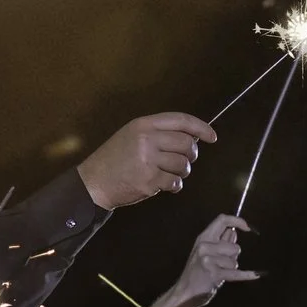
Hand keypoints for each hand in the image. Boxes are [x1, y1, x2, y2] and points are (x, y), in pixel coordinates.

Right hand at [77, 113, 217, 208]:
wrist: (94, 181)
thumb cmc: (116, 158)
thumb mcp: (133, 136)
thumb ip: (159, 134)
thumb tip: (192, 137)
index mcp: (143, 124)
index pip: (180, 120)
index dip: (200, 127)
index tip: (212, 137)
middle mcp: (147, 139)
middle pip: (187, 144)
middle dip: (190, 155)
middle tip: (182, 162)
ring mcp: (148, 160)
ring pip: (183, 165)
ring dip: (181, 172)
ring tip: (168, 173)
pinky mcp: (149, 180)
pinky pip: (175, 182)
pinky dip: (173, 185)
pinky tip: (162, 184)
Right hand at [165, 214, 256, 305]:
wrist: (186, 291)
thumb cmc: (198, 272)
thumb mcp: (207, 253)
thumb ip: (221, 242)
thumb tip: (234, 231)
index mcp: (203, 238)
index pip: (222, 220)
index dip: (237, 221)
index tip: (248, 228)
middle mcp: (204, 246)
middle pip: (234, 246)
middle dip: (234, 256)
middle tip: (223, 264)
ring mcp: (208, 259)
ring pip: (234, 261)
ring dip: (231, 268)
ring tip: (220, 272)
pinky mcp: (214, 273)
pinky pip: (236, 273)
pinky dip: (246, 275)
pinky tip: (256, 275)